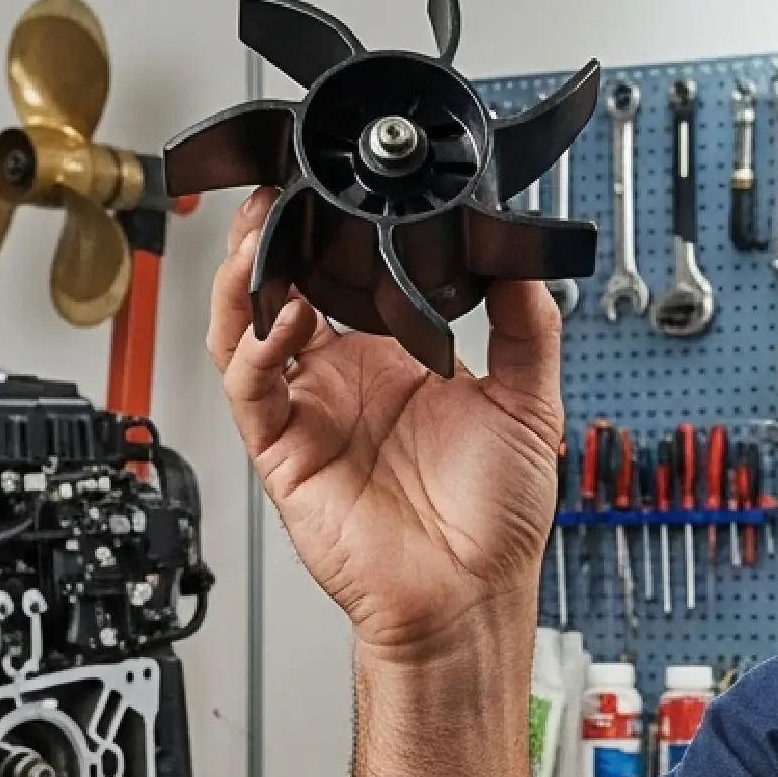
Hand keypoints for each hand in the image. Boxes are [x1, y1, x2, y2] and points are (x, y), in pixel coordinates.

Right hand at [209, 188, 560, 662]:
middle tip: (284, 188)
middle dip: (275, 233)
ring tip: (264, 234)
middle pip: (285, 287)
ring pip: (249, 326)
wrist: (471, 594)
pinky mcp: (284, 450)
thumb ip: (527, 323)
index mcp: (396, 357)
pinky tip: (282, 317)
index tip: (342, 181)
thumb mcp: (530, 401)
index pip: (347, 274)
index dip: (335, 228)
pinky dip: (256, 347)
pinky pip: (251, 387)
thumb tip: (519, 252)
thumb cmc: (495, 519)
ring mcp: (310, 410)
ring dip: (247, 277)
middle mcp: (345, 377)